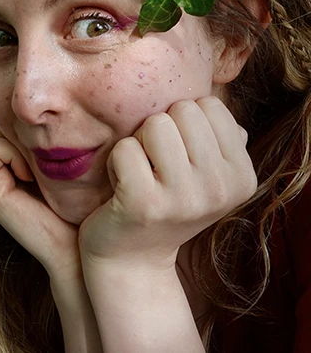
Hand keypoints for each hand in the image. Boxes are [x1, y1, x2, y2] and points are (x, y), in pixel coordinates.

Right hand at [0, 108, 79, 282]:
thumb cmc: (75, 198)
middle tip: (31, 150)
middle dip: (1, 123)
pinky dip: (11, 152)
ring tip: (30, 164)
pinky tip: (29, 176)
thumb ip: (34, 131)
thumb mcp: (51, 153)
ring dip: (5, 136)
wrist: (78, 243)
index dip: (2, 115)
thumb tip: (26, 104)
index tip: (34, 140)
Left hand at [79, 97, 257, 271]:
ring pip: (154, 124)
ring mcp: (184, 198)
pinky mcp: (143, 203)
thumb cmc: (163, 204)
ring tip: (138, 175)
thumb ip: (216, 137)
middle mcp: (220, 188)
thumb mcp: (202, 174)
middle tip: (153, 167)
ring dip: (137, 144)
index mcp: (241, 176)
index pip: (209, 106)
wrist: (131, 259)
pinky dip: (116, 161)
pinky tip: (120, 187)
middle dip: (158, 130)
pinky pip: (125, 148)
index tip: (174, 159)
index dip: (181, 123)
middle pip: (182, 110)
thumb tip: (212, 98)